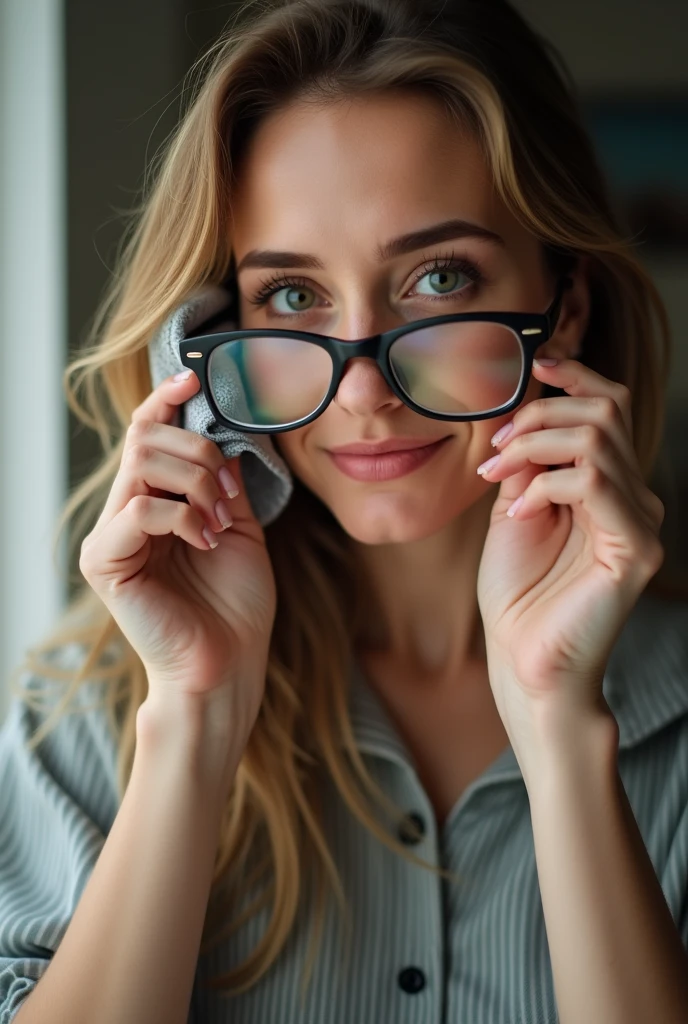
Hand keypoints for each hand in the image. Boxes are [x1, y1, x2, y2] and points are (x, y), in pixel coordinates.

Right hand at [79, 371, 276, 749]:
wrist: (230, 663)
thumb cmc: (235, 605)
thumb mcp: (239, 528)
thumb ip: (225, 483)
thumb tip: (225, 437)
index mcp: (152, 504)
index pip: (146, 435)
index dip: (164, 401)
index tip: (192, 379)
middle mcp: (124, 514)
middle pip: (146, 438)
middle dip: (198, 451)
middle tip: (227, 494)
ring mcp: (111, 537)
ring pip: (142, 463)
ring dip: (195, 482)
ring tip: (220, 522)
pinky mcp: (105, 563)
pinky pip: (140, 509)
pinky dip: (182, 516)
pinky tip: (205, 540)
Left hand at [475, 358, 664, 761]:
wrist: (523, 659)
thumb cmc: (517, 592)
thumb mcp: (514, 507)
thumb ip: (527, 461)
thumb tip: (524, 411)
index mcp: (608, 484)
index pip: (608, 407)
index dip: (575, 376)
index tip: (533, 364)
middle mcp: (634, 496)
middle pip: (605, 408)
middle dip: (540, 413)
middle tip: (495, 450)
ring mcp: (640, 521)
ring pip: (595, 437)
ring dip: (532, 445)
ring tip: (498, 477)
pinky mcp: (634, 547)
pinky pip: (592, 483)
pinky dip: (543, 486)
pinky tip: (519, 511)